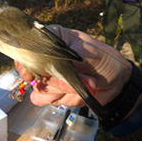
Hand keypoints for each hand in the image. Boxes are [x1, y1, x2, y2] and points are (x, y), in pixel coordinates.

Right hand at [15, 25, 131, 106]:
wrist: (116, 81)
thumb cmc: (104, 59)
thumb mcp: (89, 53)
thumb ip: (67, 60)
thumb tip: (48, 71)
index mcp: (53, 40)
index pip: (28, 46)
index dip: (25, 60)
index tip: (31, 73)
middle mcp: (47, 57)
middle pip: (32, 71)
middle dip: (58, 80)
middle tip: (81, 78)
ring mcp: (49, 76)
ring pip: (38, 88)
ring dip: (62, 90)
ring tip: (84, 83)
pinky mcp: (53, 92)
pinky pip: (43, 100)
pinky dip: (61, 98)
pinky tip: (76, 93)